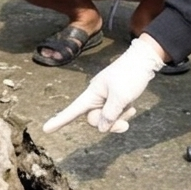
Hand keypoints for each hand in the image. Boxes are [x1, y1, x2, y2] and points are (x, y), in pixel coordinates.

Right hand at [43, 37, 165, 132]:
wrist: (144, 60)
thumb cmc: (130, 75)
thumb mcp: (121, 97)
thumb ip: (109, 115)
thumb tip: (101, 128)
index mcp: (92, 93)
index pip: (73, 110)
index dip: (60, 121)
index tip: (45, 129)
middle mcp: (96, 97)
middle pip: (95, 119)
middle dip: (110, 121)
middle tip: (125, 112)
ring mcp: (106, 98)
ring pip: (107, 119)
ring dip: (120, 117)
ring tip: (131, 107)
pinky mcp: (115, 99)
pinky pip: (115, 114)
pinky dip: (124, 113)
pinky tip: (132, 106)